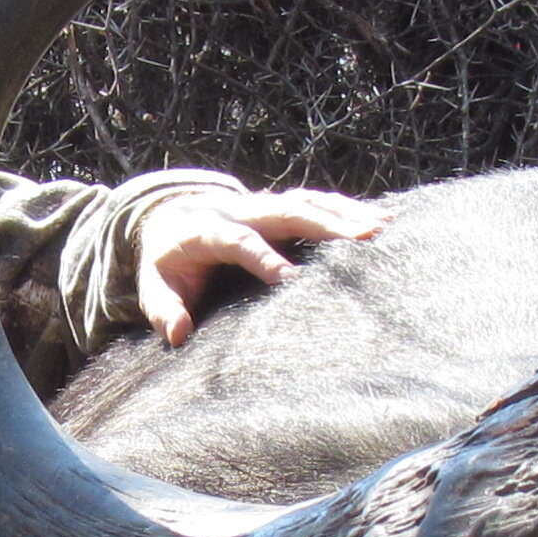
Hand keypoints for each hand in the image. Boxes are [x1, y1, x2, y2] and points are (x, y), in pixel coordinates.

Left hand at [134, 186, 384, 344]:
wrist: (170, 218)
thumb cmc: (167, 263)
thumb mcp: (154, 287)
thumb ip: (164, 309)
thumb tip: (178, 333)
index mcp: (207, 230)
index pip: (239, 241)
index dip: (263, 257)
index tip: (290, 279)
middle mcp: (239, 211)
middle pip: (286, 212)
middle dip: (324, 225)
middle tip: (362, 240)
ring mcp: (262, 205)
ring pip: (307, 203)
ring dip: (345, 214)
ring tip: (382, 227)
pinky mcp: (279, 207)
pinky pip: (316, 202)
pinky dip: (347, 209)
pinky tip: (381, 220)